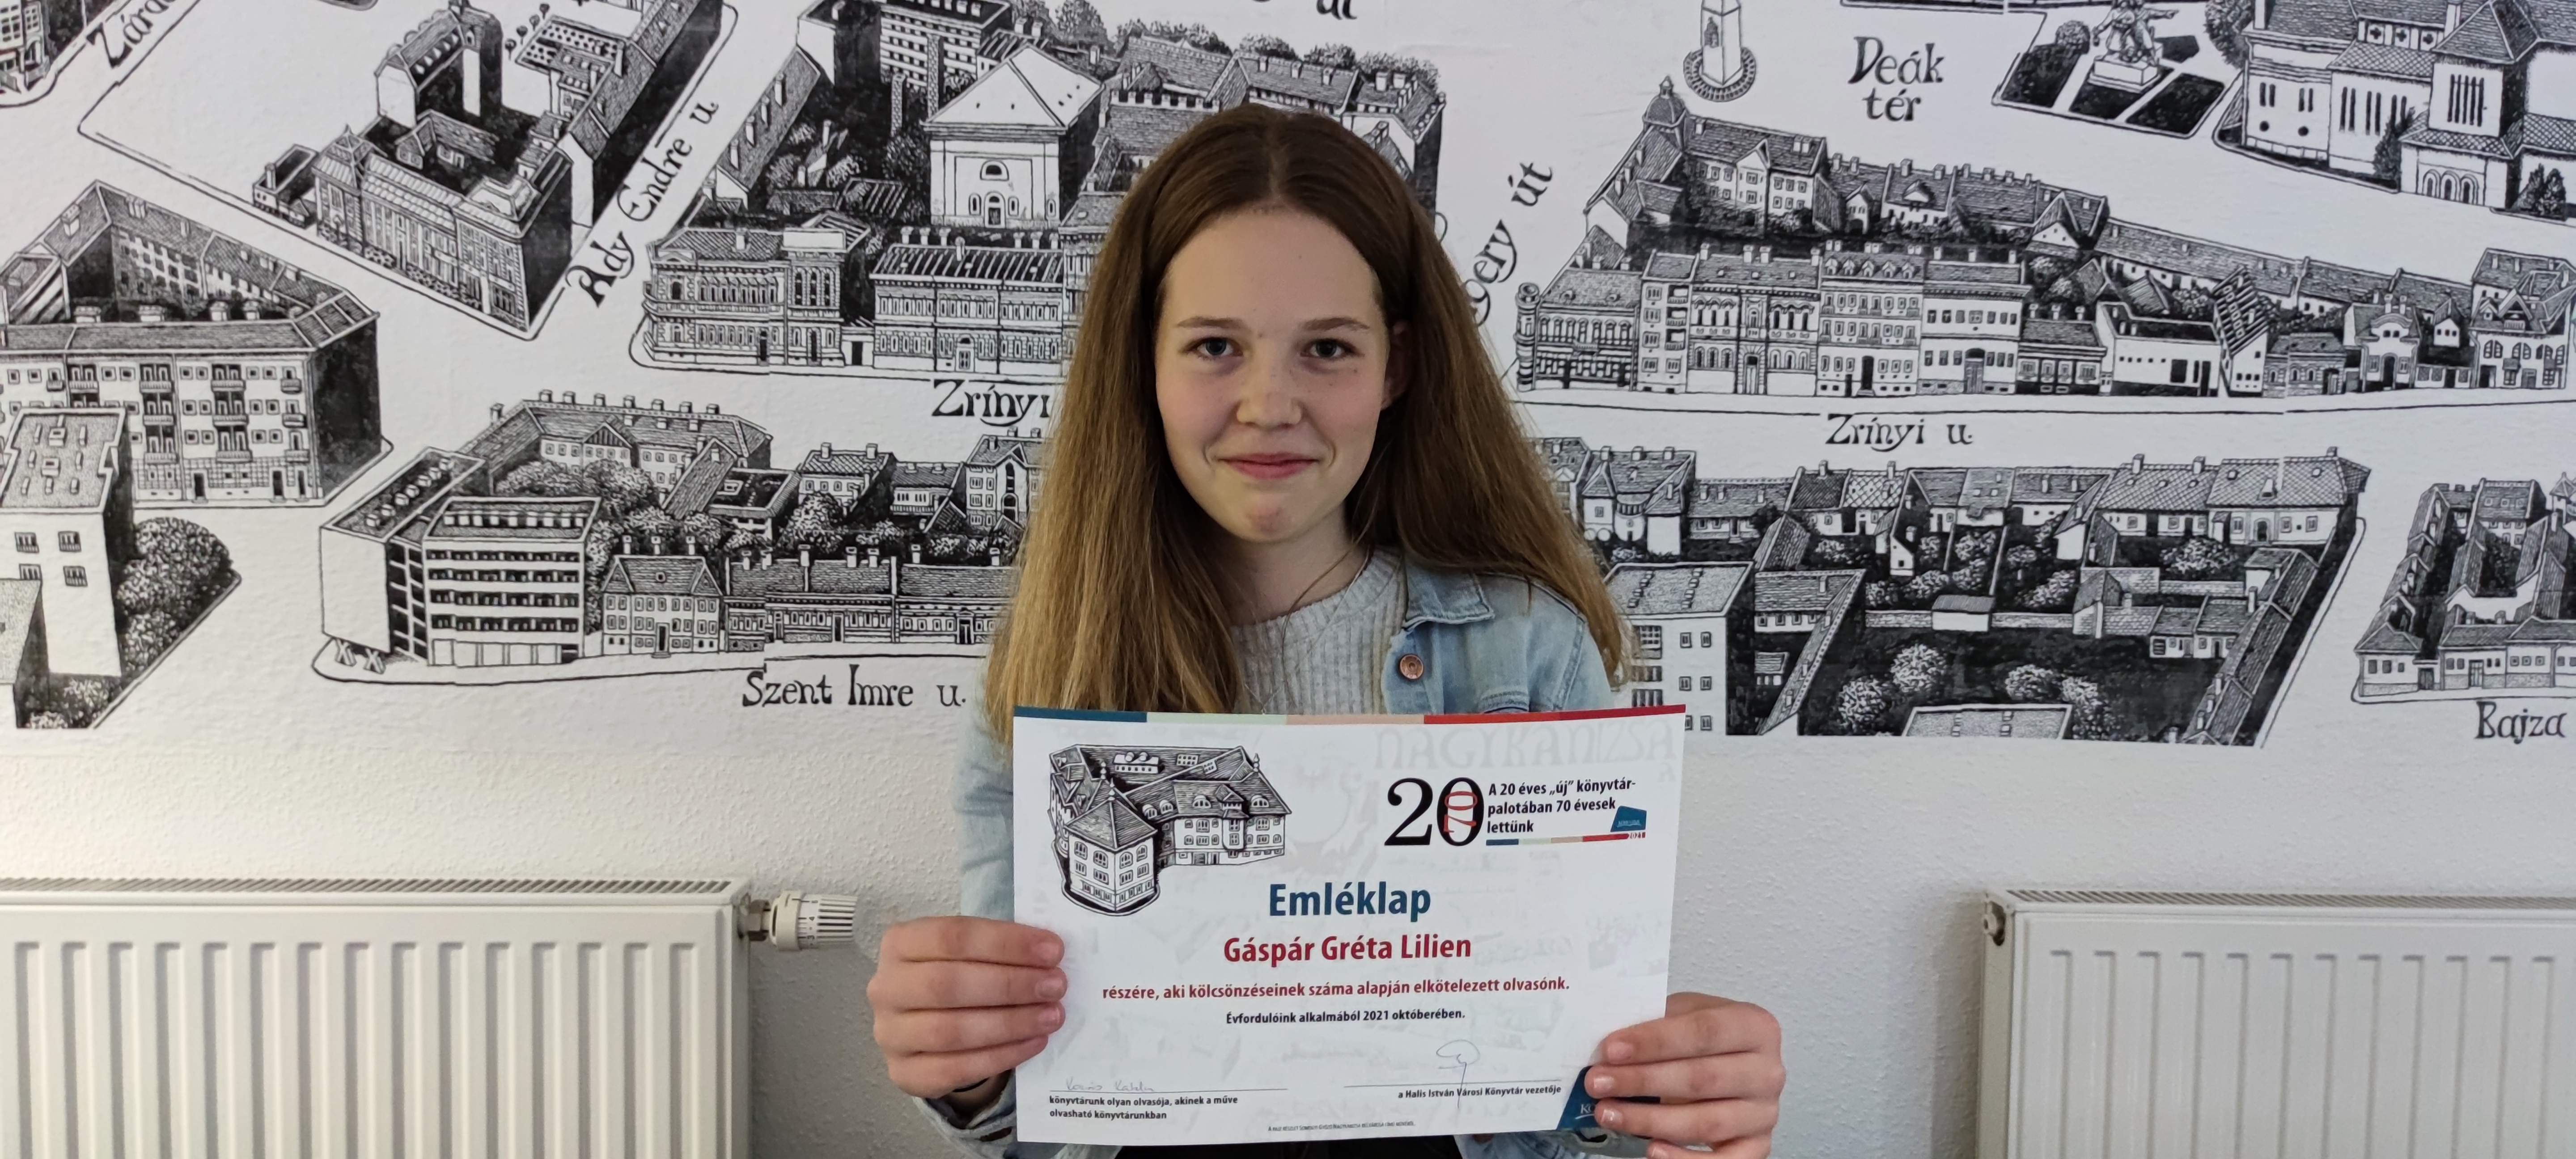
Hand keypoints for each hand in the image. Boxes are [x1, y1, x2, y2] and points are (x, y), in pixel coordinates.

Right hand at [869, 916, 1067, 1100]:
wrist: (927, 1026)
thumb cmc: (956, 976)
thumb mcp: (969, 950)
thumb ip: (999, 947)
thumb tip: (1049, 952)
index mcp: (899, 943)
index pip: (951, 936)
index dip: (1005, 943)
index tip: (1052, 950)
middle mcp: (886, 987)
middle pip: (947, 985)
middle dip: (1010, 985)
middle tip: (1056, 985)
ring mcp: (890, 1034)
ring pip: (950, 1031)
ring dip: (1010, 1023)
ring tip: (1051, 1016)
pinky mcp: (903, 1073)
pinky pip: (954, 1069)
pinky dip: (1000, 1056)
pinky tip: (1034, 1043)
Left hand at [1584, 993, 1783, 1158]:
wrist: (1730, 1062)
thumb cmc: (1704, 1038)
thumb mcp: (1684, 1015)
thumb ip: (1655, 1023)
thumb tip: (1608, 1045)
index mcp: (1755, 1027)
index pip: (1703, 1032)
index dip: (1655, 1041)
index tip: (1611, 1049)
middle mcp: (1767, 1072)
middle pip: (1702, 1079)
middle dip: (1642, 1081)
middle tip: (1598, 1082)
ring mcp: (1764, 1113)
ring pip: (1705, 1123)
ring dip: (1649, 1120)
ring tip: (1608, 1112)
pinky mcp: (1757, 1146)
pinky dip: (1685, 1158)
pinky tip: (1652, 1149)